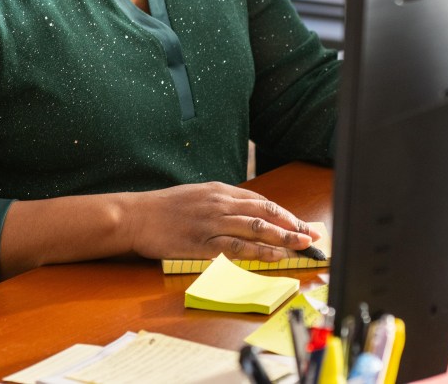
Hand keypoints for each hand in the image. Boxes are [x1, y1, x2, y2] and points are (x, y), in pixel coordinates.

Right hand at [124, 181, 317, 261]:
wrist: (135, 216)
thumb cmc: (163, 208)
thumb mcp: (196, 196)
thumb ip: (220, 202)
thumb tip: (244, 212)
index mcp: (219, 190)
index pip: (261, 201)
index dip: (284, 213)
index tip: (301, 223)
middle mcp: (220, 203)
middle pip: (264, 213)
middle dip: (292, 225)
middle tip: (312, 236)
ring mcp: (212, 223)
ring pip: (255, 229)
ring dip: (282, 238)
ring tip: (302, 246)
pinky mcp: (202, 243)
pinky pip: (237, 248)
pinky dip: (258, 252)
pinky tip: (274, 257)